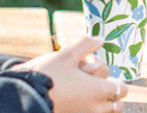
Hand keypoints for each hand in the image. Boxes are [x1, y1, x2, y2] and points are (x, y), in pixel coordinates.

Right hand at [12, 36, 127, 112]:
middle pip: (116, 105)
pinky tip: (77, 98)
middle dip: (111, 95)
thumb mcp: (67, 54)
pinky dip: (90, 109)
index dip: (117, 81)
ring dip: (102, 104)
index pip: (121, 89)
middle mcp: (95, 107)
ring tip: (88, 92)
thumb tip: (101, 40)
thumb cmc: (48, 73)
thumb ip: (86, 45)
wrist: (25, 94)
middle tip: (96, 83)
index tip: (103, 74)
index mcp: (98, 90)